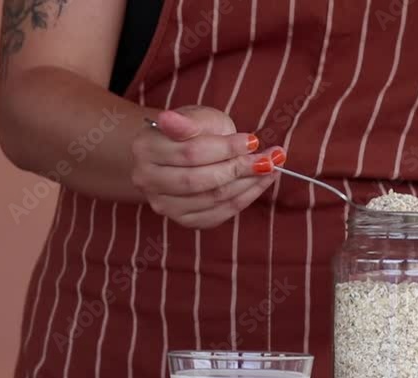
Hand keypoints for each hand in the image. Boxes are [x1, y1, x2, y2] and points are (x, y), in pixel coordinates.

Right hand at [131, 105, 286, 228]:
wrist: (181, 154)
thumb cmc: (193, 132)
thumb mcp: (196, 117)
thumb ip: (188, 122)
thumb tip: (169, 119)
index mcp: (146, 148)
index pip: (191, 152)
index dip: (226, 148)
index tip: (253, 141)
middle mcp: (147, 180)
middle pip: (201, 180)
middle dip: (240, 169)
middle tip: (270, 158)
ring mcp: (163, 204)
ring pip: (212, 199)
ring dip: (248, 184)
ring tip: (271, 167)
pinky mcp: (183, 220)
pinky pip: (218, 214)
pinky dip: (244, 199)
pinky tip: (259, 184)